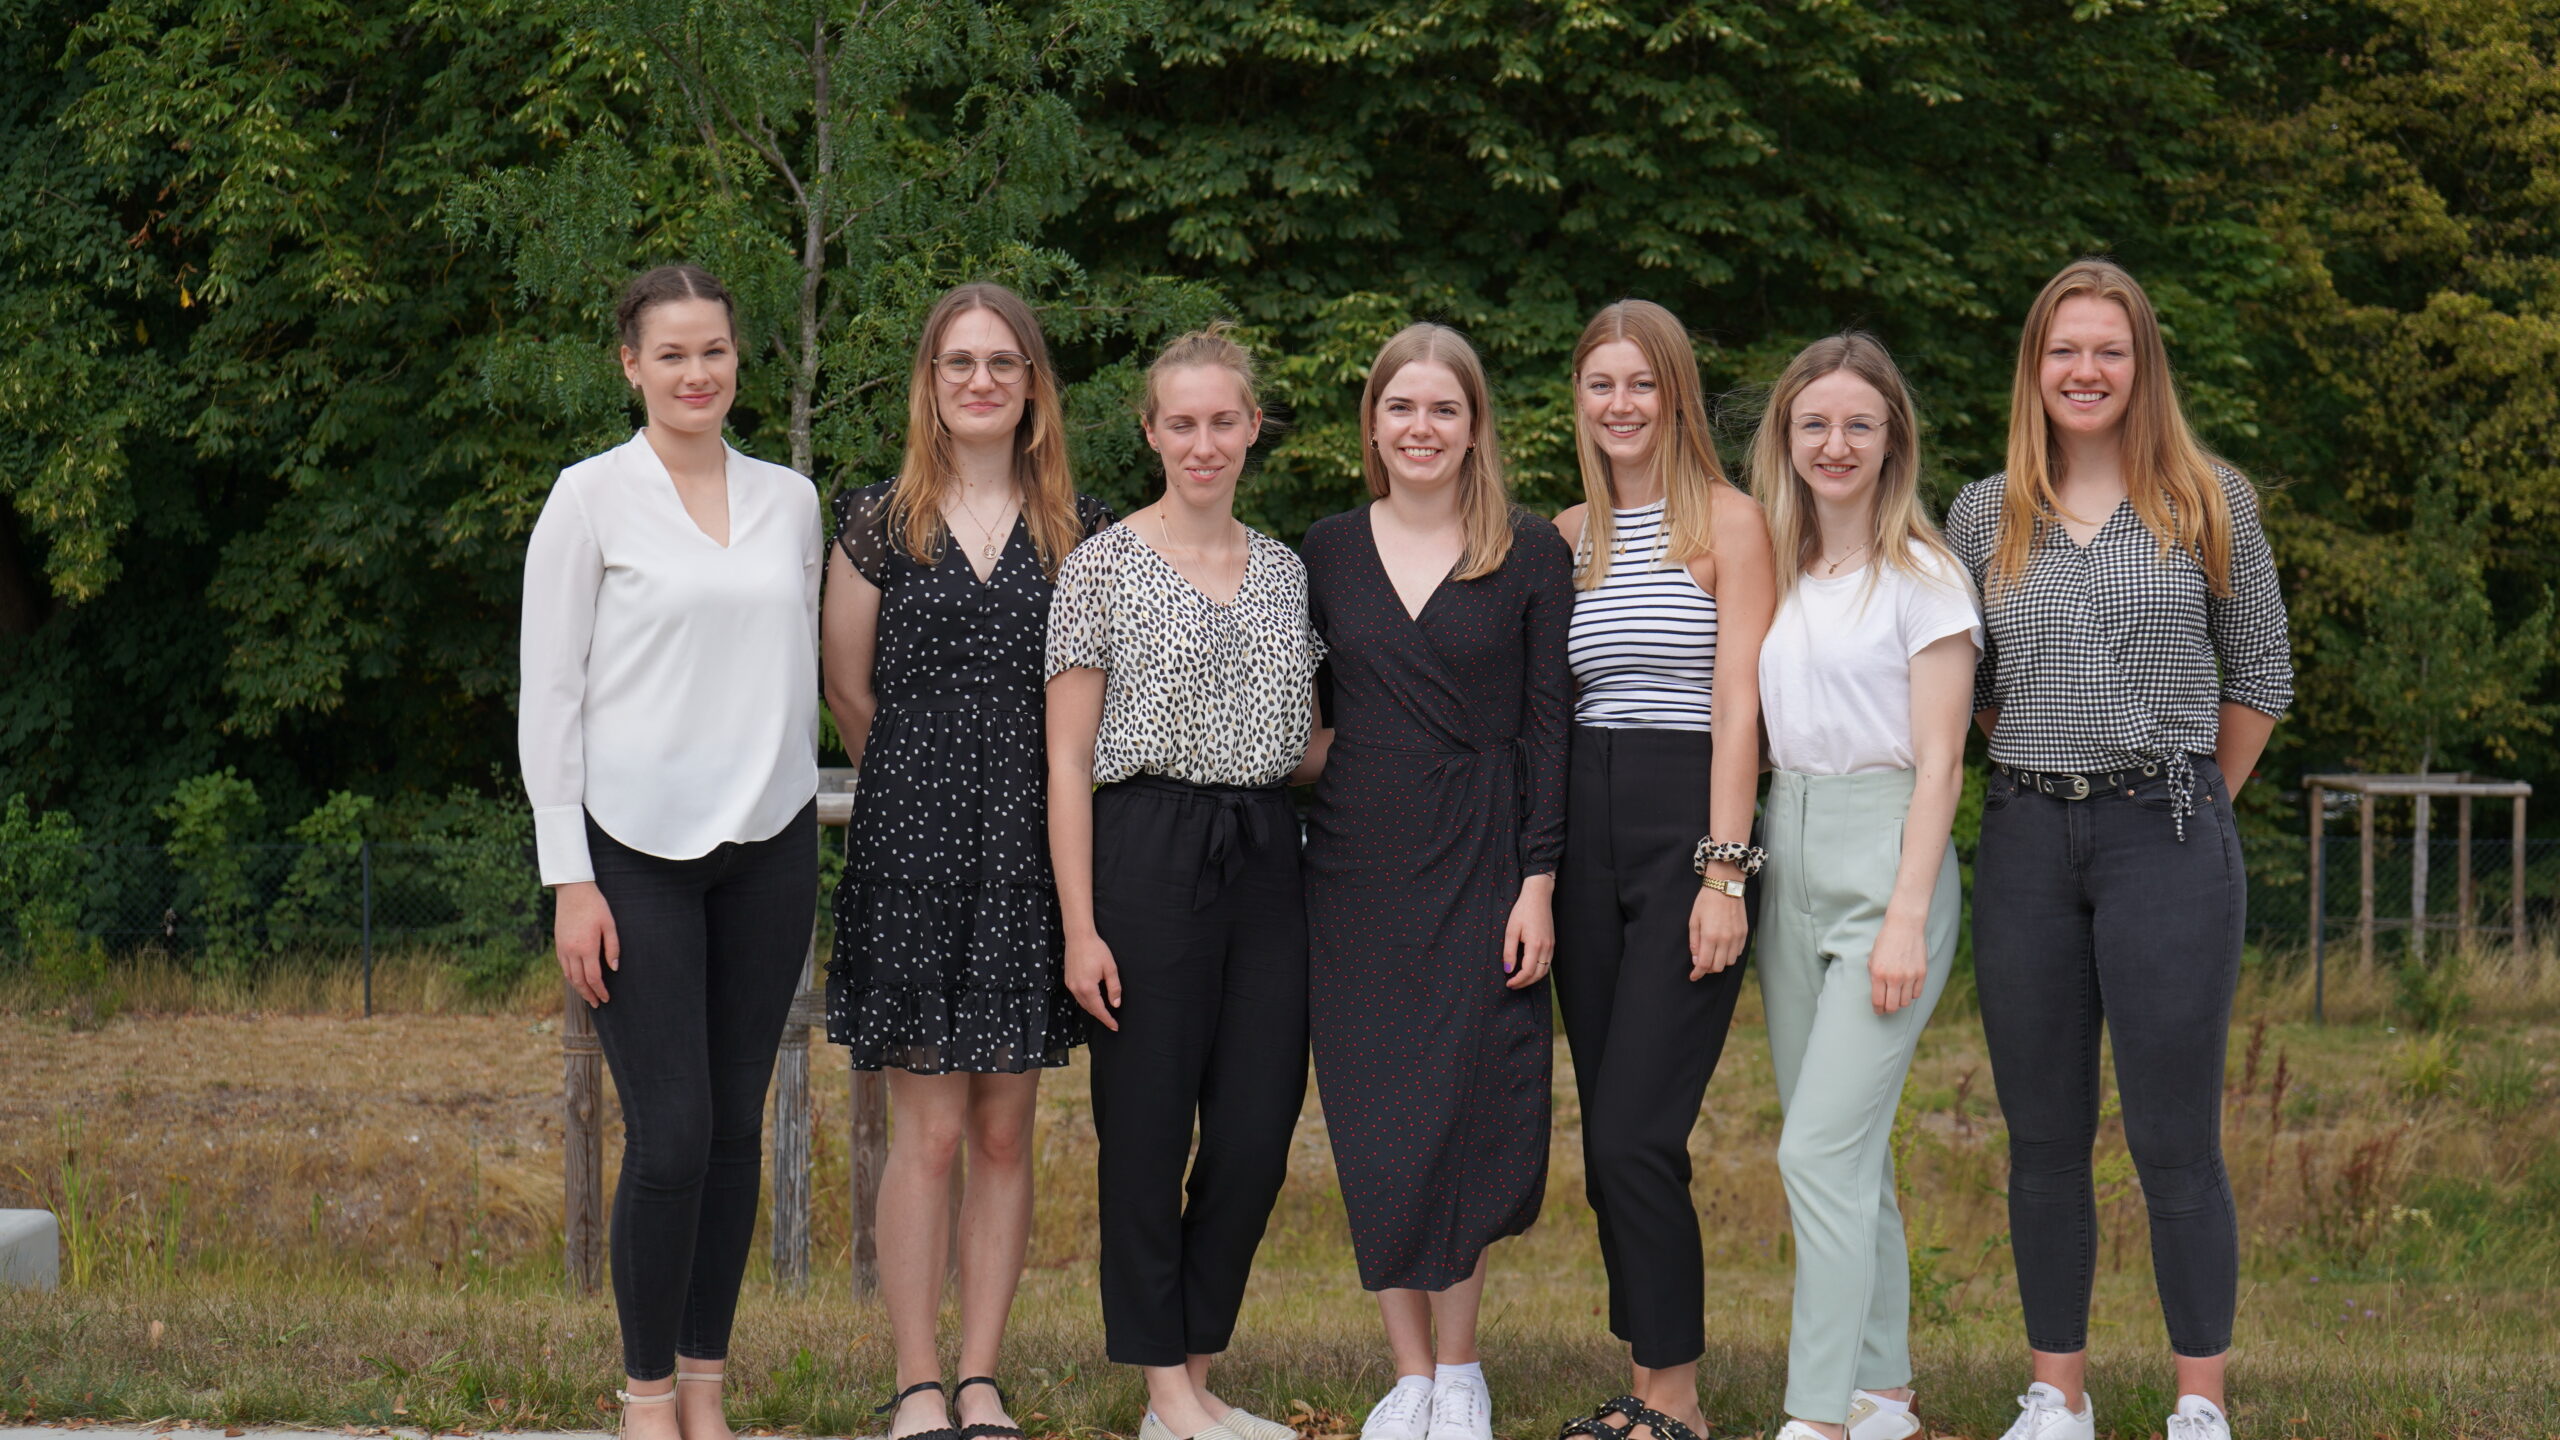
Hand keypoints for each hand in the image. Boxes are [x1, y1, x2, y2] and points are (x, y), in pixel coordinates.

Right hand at [555, 881, 618, 1007]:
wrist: (573, 891)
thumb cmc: (595, 906)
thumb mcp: (610, 925)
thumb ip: (613, 948)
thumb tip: (614, 969)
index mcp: (587, 948)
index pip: (593, 978)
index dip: (600, 990)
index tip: (606, 998)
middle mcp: (572, 951)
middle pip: (579, 981)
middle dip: (588, 994)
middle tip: (596, 1004)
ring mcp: (563, 948)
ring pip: (569, 976)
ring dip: (578, 988)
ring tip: (587, 996)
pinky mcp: (558, 944)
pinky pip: (563, 966)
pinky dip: (570, 977)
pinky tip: (577, 980)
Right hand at [1066, 928, 1122, 1030]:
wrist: (1079, 937)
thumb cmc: (1096, 950)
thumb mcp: (1110, 968)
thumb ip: (1114, 988)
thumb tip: (1115, 1004)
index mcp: (1088, 987)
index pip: (1099, 1009)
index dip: (1107, 1019)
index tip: (1115, 1027)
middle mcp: (1076, 989)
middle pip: (1090, 1009)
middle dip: (1101, 1016)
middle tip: (1112, 1022)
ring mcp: (1070, 985)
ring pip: (1083, 1004)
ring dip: (1093, 1010)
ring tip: (1104, 1013)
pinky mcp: (1068, 980)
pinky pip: (1078, 997)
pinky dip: (1086, 1002)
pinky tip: (1093, 1000)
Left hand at [1503, 875, 1554, 989]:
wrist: (1538, 896)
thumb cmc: (1522, 911)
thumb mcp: (1511, 930)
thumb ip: (1509, 952)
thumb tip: (1508, 970)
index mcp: (1535, 945)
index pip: (1528, 971)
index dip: (1518, 981)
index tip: (1508, 983)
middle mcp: (1546, 948)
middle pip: (1538, 974)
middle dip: (1525, 983)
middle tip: (1512, 985)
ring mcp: (1551, 945)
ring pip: (1544, 970)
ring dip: (1532, 978)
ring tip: (1519, 979)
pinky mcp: (1552, 943)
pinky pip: (1547, 963)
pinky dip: (1539, 970)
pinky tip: (1529, 969)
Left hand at [1687, 878, 1746, 978]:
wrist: (1725, 886)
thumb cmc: (1706, 902)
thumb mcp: (1693, 920)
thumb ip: (1694, 942)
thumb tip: (1696, 960)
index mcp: (1710, 936)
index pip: (1704, 964)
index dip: (1698, 973)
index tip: (1693, 976)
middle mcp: (1725, 939)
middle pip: (1718, 967)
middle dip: (1708, 969)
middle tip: (1702, 963)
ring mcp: (1736, 937)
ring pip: (1730, 962)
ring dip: (1720, 962)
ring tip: (1713, 955)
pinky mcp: (1744, 933)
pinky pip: (1738, 953)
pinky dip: (1730, 955)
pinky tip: (1723, 948)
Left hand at [1868, 915, 1929, 1015]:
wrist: (1904, 926)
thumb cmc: (1886, 941)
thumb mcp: (1873, 958)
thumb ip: (1874, 977)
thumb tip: (1878, 995)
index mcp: (1878, 973)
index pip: (1878, 1001)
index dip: (1877, 1009)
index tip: (1878, 1011)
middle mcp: (1894, 977)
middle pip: (1892, 1006)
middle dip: (1888, 1009)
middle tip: (1887, 1007)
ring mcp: (1909, 976)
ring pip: (1905, 1002)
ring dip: (1900, 1002)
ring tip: (1897, 996)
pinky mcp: (1922, 974)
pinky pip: (1917, 994)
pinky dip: (1911, 994)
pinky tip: (1907, 989)